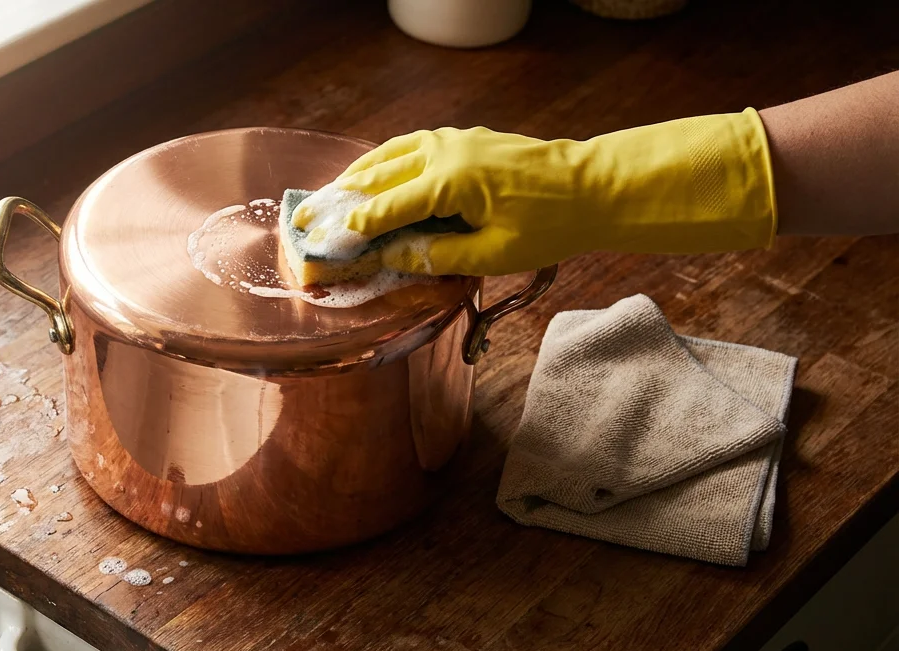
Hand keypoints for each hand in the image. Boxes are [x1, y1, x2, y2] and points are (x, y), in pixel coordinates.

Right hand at [308, 110, 776, 275]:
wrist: (595, 187)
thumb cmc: (550, 224)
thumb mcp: (492, 254)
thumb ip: (435, 255)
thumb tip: (390, 258)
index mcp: (449, 181)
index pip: (384, 208)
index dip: (350, 231)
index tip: (320, 246)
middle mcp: (444, 152)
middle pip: (377, 176)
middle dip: (340, 201)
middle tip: (307, 221)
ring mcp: (454, 141)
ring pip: (389, 155)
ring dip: (356, 177)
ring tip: (328, 198)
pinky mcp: (464, 140)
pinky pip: (409, 147)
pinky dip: (383, 161)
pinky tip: (373, 175)